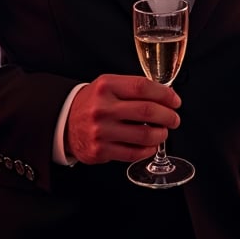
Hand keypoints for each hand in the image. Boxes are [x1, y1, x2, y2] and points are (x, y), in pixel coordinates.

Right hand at [64, 74, 181, 164]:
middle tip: (174, 118)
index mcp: (106, 86)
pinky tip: (151, 145)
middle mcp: (103, 108)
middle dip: (168, 116)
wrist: (64, 123)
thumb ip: (133, 87)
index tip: (175, 100)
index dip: (164, 94)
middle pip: (147, 111)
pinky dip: (148, 149)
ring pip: (144, 135)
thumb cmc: (93, 102)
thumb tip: (165, 95)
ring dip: (161, 134)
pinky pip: (134, 153)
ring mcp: (101, 131)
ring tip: (163, 132)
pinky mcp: (100, 151)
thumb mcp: (108, 85)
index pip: (143, 87)